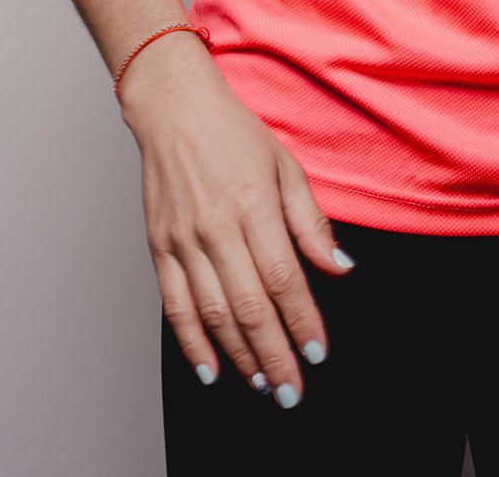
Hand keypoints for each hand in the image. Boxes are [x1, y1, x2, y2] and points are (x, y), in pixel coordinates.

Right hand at [119, 34, 356, 406]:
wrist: (174, 109)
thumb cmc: (233, 133)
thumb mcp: (285, 166)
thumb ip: (311, 222)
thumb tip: (340, 267)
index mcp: (253, 204)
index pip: (284, 278)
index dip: (302, 321)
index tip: (318, 352)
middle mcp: (217, 227)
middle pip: (250, 306)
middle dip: (275, 354)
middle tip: (293, 389)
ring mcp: (183, 240)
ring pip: (213, 313)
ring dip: (239, 355)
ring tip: (262, 382)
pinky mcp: (158, 247)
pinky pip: (175, 305)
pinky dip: (192, 342)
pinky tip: (211, 367)